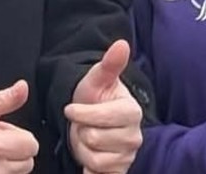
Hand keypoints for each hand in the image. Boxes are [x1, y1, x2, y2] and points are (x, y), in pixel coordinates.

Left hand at [65, 40, 143, 173]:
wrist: (92, 118)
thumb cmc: (95, 97)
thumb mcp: (97, 78)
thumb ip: (110, 64)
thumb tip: (122, 44)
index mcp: (132, 112)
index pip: (101, 118)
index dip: (81, 113)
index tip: (71, 108)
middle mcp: (135, 137)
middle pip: (94, 139)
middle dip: (81, 131)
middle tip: (82, 124)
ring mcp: (128, 156)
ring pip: (93, 159)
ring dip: (81, 148)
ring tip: (85, 136)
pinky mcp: (119, 171)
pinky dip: (88, 168)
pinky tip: (89, 155)